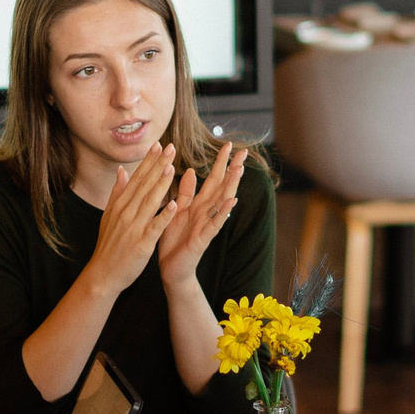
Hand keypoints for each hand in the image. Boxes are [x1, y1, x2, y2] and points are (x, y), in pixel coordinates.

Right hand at [82, 145, 181, 299]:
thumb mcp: (108, 216)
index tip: (159, 145)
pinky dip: (164, 214)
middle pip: (144, 185)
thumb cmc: (108, 245)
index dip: (148, 161)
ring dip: (161, 184)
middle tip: (171, 147)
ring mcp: (133, 227)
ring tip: (172, 167)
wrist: (103, 274)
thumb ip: (117, 193)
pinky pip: (155, 226)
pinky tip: (174, 203)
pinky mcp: (141, 243)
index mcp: (120, 205)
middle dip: (158, 165)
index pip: (137, 178)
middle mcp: (126, 213)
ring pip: (149, 202)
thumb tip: (122, 171)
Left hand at [155, 145, 245, 286]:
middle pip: (222, 187)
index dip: (220, 163)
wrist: (171, 269)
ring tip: (240, 169)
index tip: (228, 145)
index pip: (213, 179)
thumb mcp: (177, 211)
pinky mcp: (203, 238)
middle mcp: (206, 212)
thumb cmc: (174, 240)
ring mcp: (207, 224)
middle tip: (243, 152)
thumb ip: (185, 192)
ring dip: (231, 186)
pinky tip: (231, 201)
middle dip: (232, 169)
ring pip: (222, 202)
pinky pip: (215, 223)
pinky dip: (223, 212)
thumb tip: (191, 170)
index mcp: (198, 204)